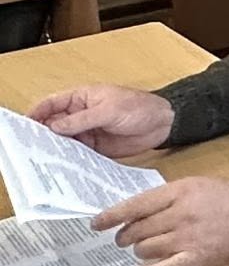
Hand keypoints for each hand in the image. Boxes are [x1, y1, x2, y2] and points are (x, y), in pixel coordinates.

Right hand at [28, 85, 174, 156]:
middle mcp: (81, 115)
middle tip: (32, 148)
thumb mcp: (110, 110)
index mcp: (82, 98)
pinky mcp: (97, 147)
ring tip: (45, 161)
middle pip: (55, 125)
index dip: (37, 113)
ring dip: (57, 149)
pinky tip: (65, 167)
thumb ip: (82, 120)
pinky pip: (79, 153)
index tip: (26, 125)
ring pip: (65, 141)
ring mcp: (88, 131)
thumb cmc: (140, 107)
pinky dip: (72, 159)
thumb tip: (55, 127)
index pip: (52, 104)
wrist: (165, 123)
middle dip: (44, 135)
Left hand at [93, 177, 228, 265]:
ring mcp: (186, 239)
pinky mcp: (195, 259)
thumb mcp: (200, 184)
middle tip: (124, 238)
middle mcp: (179, 215)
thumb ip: (171, 196)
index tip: (97, 223)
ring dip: (138, 251)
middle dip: (125, 236)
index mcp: (180, 192)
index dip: (111, 216)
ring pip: (144, 249)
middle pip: (137, 230)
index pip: (135, 206)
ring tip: (141, 250)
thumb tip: (142, 211)